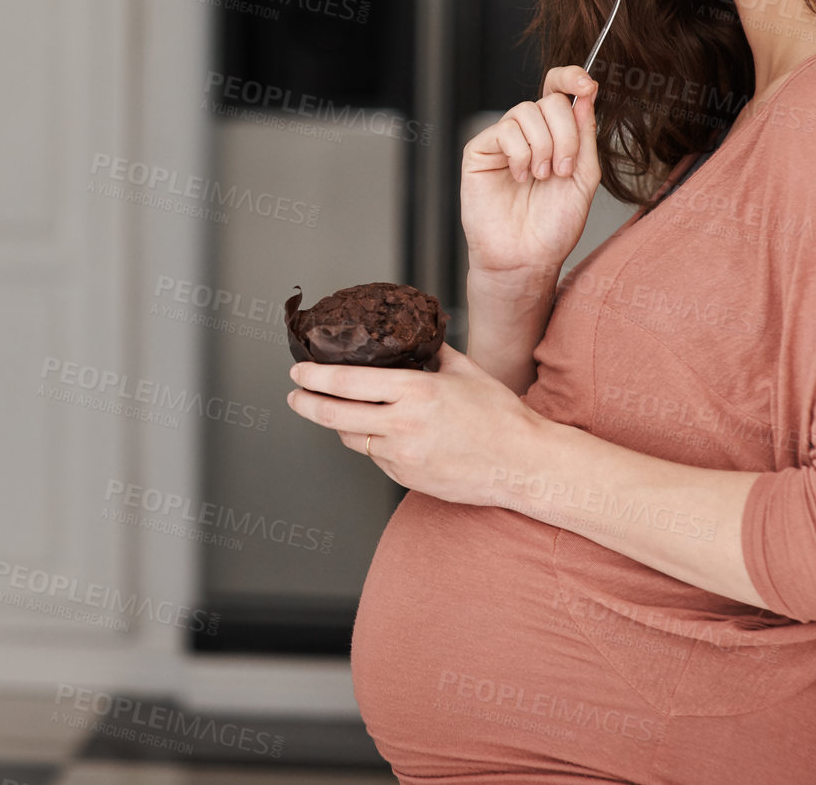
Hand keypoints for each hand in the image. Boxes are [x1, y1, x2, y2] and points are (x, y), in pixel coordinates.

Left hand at [285, 345, 548, 505]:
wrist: (522, 464)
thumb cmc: (500, 416)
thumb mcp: (466, 370)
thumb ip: (434, 352)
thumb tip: (415, 336)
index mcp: (415, 391)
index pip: (347, 382)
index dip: (315, 377)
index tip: (298, 371)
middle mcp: (403, 425)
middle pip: (334, 415)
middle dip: (305, 403)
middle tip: (293, 395)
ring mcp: (402, 456)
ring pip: (352, 438)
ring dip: (338, 424)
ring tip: (334, 410)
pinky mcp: (406, 478)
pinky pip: (375, 456)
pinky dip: (371, 442)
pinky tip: (378, 431)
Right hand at [462, 65, 601, 277]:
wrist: (526, 257)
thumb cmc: (553, 226)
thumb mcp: (584, 177)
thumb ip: (585, 135)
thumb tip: (585, 94)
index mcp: (556, 136)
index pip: (559, 91)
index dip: (571, 78)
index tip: (586, 85)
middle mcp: (529, 134)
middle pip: (549, 101)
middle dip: (565, 134)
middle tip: (562, 168)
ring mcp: (503, 141)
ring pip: (526, 112)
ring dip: (543, 146)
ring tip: (541, 177)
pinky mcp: (480, 151)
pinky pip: (504, 130)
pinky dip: (520, 154)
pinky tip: (520, 177)